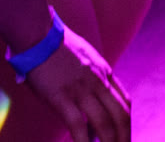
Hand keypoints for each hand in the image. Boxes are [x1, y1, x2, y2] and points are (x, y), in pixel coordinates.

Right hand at [22, 23, 130, 141]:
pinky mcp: (62, 97)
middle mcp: (98, 82)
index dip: (126, 123)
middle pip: (121, 116)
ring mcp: (82, 90)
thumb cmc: (55, 44)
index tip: (123, 136)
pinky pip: (78, 125)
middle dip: (123, 138)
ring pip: (105, 123)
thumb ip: (90, 76)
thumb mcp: (84, 57)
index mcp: (103, 72)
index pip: (124, 102)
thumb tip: (89, 99)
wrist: (38, 33)